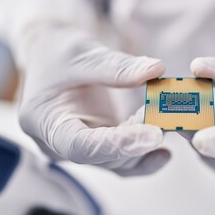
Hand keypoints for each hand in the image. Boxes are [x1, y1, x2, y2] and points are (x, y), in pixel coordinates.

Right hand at [18, 25, 169, 175]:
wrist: (53, 59)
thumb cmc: (59, 54)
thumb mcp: (82, 53)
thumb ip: (117, 66)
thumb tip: (156, 70)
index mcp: (45, 122)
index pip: (81, 146)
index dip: (118, 144)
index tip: (153, 134)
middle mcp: (60, 143)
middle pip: (103, 156)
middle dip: (138, 141)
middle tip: (168, 120)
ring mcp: (81, 146)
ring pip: (117, 161)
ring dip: (144, 144)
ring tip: (169, 122)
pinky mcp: (98, 144)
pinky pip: (121, 160)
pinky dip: (144, 157)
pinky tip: (165, 154)